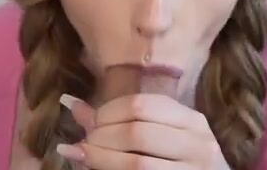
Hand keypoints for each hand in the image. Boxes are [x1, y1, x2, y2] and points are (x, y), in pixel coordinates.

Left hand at [57, 93, 230, 169]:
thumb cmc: (178, 162)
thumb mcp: (159, 136)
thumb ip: (118, 120)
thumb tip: (68, 102)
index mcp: (192, 120)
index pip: (143, 104)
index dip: (109, 112)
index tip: (92, 123)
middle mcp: (198, 143)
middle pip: (137, 131)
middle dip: (102, 137)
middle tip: (85, 143)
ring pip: (136, 162)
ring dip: (101, 159)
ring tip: (84, 156)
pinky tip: (94, 169)